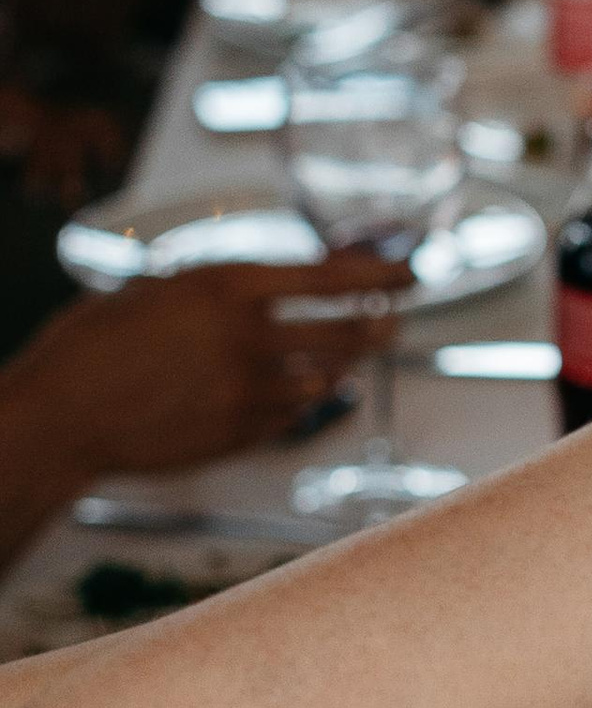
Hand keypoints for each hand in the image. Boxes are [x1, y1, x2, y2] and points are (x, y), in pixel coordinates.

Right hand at [11, 253, 397, 486]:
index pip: (330, 276)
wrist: (61, 416)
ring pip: (326, 380)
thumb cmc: (97, 343)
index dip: (381, 273)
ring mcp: (247, 394)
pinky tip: (300, 394)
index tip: (414, 270)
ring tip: (344, 355)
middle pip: (347, 334)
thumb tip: (284, 280)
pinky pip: (292, 418)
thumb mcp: (160, 290)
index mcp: (226, 288)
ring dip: (341, 366)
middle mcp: (247, 340)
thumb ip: (224, 288)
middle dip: (379, 326)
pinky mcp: (239, 436)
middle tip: (391, 320)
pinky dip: (304, 403)